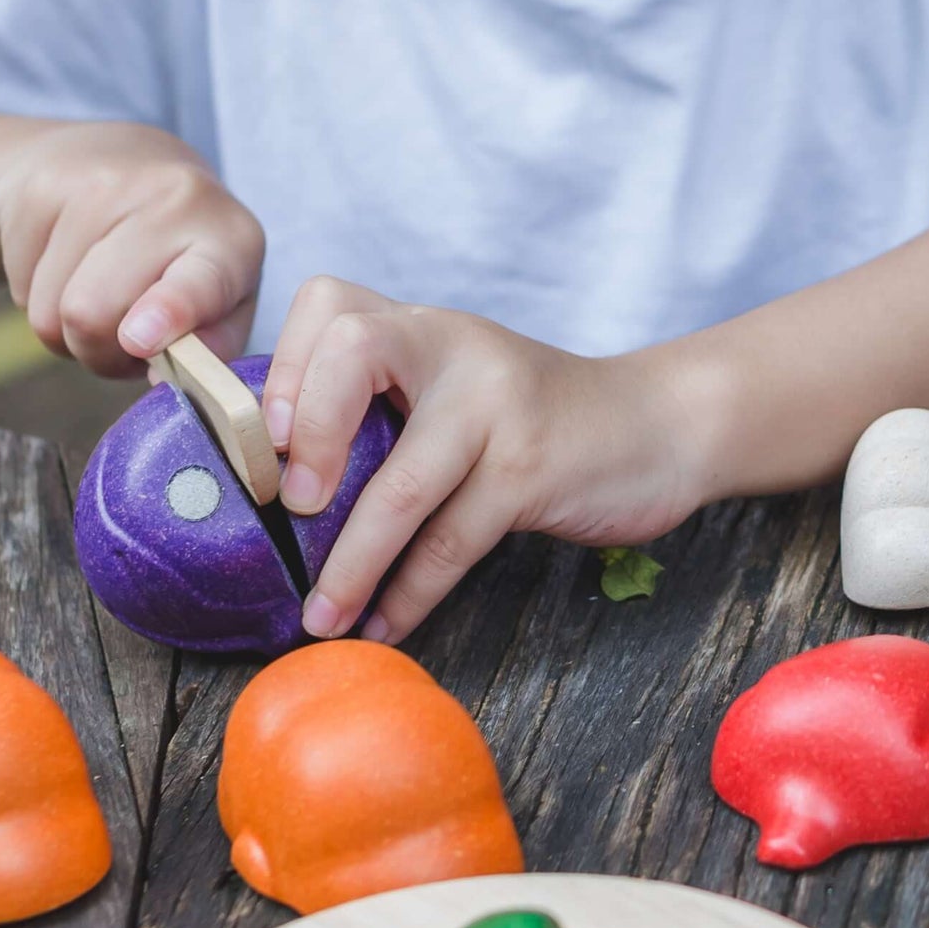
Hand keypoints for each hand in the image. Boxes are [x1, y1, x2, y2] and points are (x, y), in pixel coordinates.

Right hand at [0, 123, 263, 374]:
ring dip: (66, 328)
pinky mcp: (38, 186)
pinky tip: (69, 259)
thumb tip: (164, 378)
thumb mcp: (224, 302)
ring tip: (99, 292)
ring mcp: (99, 183)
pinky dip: (37, 293)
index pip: (195, 282)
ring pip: (49, 311)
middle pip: (94, 313)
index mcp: (229, 238)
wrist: (121, 158)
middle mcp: (170, 197)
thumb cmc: (185, 256)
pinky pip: (18, 285)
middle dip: (98, 351)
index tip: (139, 337)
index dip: (168, 311)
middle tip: (120, 340)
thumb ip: (210, 347)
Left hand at [266, 279, 714, 642]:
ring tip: (319, 618)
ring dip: (349, 565)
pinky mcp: (532, 470)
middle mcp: (457, 347)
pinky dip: (409, 595)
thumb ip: (386, 408)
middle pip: (353, 350)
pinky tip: (386, 624)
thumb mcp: (459, 387)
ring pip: (400, 483)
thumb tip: (276, 487)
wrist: (662, 425)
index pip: (331, 303)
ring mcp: (498, 406)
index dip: (285, 367)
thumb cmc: (538, 419)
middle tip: (287, 508)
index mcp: (425, 326)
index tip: (266, 442)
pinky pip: (451, 542)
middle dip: (307, 435)